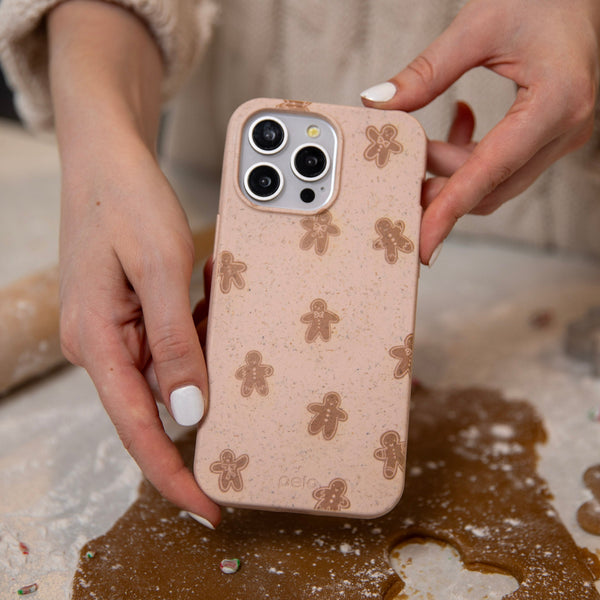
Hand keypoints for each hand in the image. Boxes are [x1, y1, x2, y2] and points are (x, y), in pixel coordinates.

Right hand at [58, 142, 219, 526]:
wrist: (106, 157)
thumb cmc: (123, 201)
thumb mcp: (159, 268)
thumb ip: (173, 343)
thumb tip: (188, 412)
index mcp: (97, 341)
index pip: (136, 429)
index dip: (172, 474)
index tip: (208, 507)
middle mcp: (101, 344)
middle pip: (157, 402)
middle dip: (205, 396)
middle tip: (247, 377)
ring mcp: (116, 330)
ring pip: (171, 369)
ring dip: (205, 352)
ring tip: (219, 300)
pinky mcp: (131, 314)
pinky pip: (170, 340)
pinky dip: (197, 329)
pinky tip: (212, 295)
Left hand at [361, 0, 599, 263]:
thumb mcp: (477, 25)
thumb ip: (426, 73)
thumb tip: (378, 105)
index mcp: (556, 104)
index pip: (489, 173)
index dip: (449, 211)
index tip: (422, 245)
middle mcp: (566, 130)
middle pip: (489, 186)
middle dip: (439, 183)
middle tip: (400, 162)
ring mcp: (561, 136)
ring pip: (494, 181)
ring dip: (451, 168)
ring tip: (425, 136)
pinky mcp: (550, 134)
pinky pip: (503, 165)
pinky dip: (470, 156)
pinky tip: (457, 119)